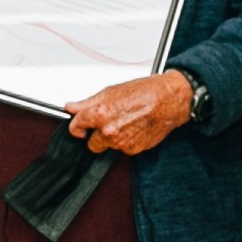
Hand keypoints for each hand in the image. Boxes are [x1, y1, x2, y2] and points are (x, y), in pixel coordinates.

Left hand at [66, 70, 192, 155]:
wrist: (170, 100)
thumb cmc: (145, 92)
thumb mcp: (111, 91)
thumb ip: (87, 102)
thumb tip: (71, 107)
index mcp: (100, 114)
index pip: (75, 127)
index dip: (77, 125)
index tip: (80, 125)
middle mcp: (109, 131)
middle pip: (91, 143)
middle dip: (96, 135)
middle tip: (108, 122)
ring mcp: (122, 143)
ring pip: (108, 147)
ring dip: (113, 138)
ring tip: (126, 121)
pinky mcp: (134, 150)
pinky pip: (123, 149)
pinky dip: (126, 141)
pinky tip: (135, 128)